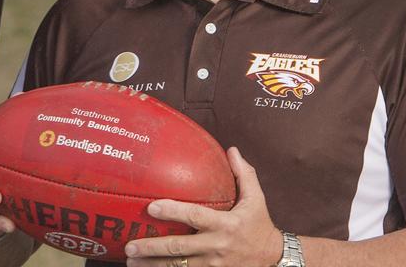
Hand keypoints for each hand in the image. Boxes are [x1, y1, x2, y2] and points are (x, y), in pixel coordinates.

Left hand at [124, 147, 281, 266]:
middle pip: (179, 247)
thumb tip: (231, 150)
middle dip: (152, 247)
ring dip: (153, 266)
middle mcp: (217, 246)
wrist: (274, 258)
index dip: (173, 211)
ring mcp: (214, 265)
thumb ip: (244, 174)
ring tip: (131, 262)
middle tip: (130, 245)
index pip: (195, 216)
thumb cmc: (260, 225)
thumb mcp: (257, 198)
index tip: (151, 207)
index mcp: (225, 224)